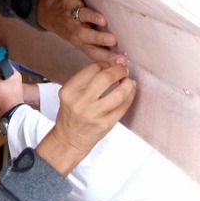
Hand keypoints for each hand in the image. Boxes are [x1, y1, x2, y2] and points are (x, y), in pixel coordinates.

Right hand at [35, 60, 135, 175]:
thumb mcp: (71, 94)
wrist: (69, 139)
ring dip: (127, 83)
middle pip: (105, 78)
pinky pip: (123, 107)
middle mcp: (80, 102)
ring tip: (128, 81)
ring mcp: (94, 114)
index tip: (113, 63)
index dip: (106, 63)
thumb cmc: (71, 113)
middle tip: (123, 69)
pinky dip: (130, 96)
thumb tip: (114, 62)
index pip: (92, 69)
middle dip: (119, 70)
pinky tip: (130, 92)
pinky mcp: (106, 124)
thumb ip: (88, 79)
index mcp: (69, 91)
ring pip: (118, 93)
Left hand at [37, 0, 123, 62]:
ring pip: (82, 16)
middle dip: (100, 39)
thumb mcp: (85, 43)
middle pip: (88, 36)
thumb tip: (123, 58)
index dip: (107, 57)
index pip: (95, 52)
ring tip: (102, 19)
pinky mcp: (68, 2)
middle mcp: (77, 31)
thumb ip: (101, 49)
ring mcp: (72, 16)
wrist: (51, 16)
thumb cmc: (75, 31)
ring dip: (92, 17)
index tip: (122, 60)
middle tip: (113, 40)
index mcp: (82, 43)